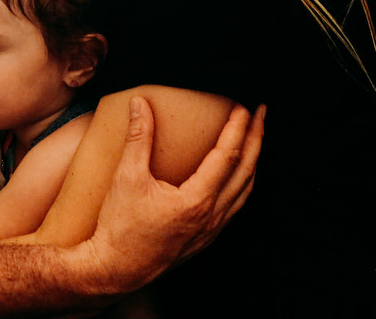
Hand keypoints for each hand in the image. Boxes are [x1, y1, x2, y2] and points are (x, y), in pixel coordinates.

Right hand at [79, 97, 264, 293]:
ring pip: (244, 191)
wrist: (115, 271)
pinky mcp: (204, 239)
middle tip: (261, 114)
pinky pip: (234, 207)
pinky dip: (242, 184)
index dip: (238, 128)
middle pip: (245, 171)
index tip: (243, 108)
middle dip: (256, 139)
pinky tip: (236, 177)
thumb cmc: (120, 229)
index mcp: (196, 201)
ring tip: (254, 140)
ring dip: (252, 162)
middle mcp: (210, 217)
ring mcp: (210, 230)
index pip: (228, 156)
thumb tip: (140, 105)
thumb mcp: (127, 178)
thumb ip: (138, 138)